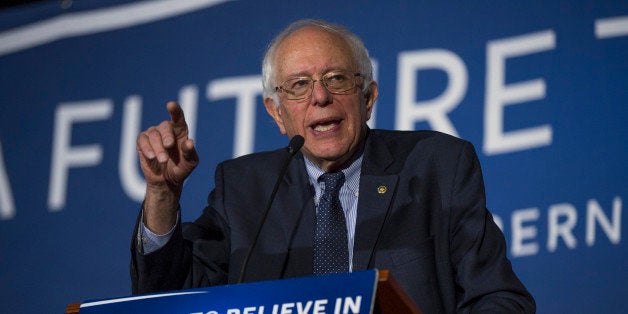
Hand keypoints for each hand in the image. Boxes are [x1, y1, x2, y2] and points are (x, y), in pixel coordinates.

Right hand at [136, 101, 198, 232]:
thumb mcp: (190, 164)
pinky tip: (151, 157)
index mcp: (181, 131)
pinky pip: (142, 139)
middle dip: (166, 137)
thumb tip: (190, 142)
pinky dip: (146, 148)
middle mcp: (167, 130)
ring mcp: (154, 134)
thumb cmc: (181, 169)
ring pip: (153, 135)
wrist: (167, 181)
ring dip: (158, 148)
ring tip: (162, 160)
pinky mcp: (142, 141)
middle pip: (165, 126)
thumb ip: (190, 153)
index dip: (175, 110)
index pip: (178, 118)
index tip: (171, 104)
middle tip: (169, 146)